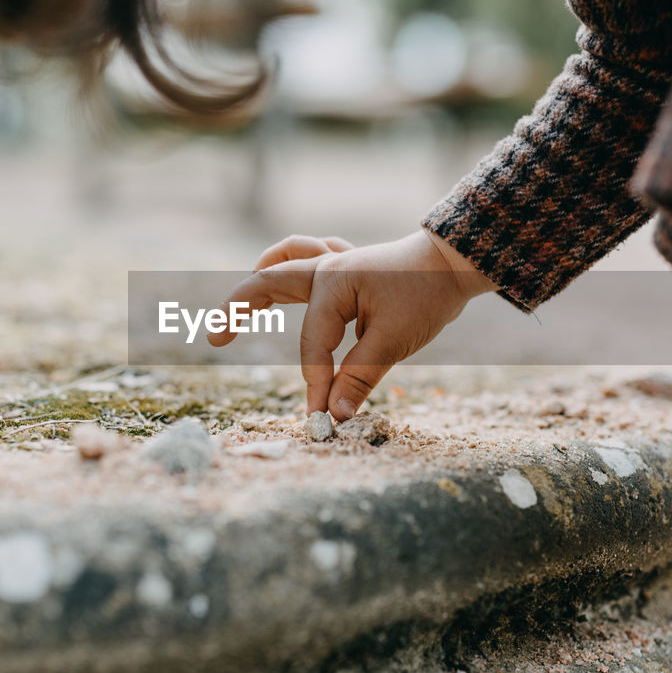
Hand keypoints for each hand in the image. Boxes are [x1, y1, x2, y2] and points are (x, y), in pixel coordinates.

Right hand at [208, 230, 496, 419]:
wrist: (457, 261)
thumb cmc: (427, 295)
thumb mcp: (394, 341)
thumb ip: (359, 376)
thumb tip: (335, 414)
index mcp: (332, 283)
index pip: (313, 346)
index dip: (316, 385)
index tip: (321, 418)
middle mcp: (326, 268)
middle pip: (268, 284)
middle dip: (238, 311)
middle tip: (215, 339)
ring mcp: (336, 261)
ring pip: (285, 261)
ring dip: (259, 278)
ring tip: (238, 304)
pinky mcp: (350, 264)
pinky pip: (312, 254)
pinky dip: (292, 262)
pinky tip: (282, 272)